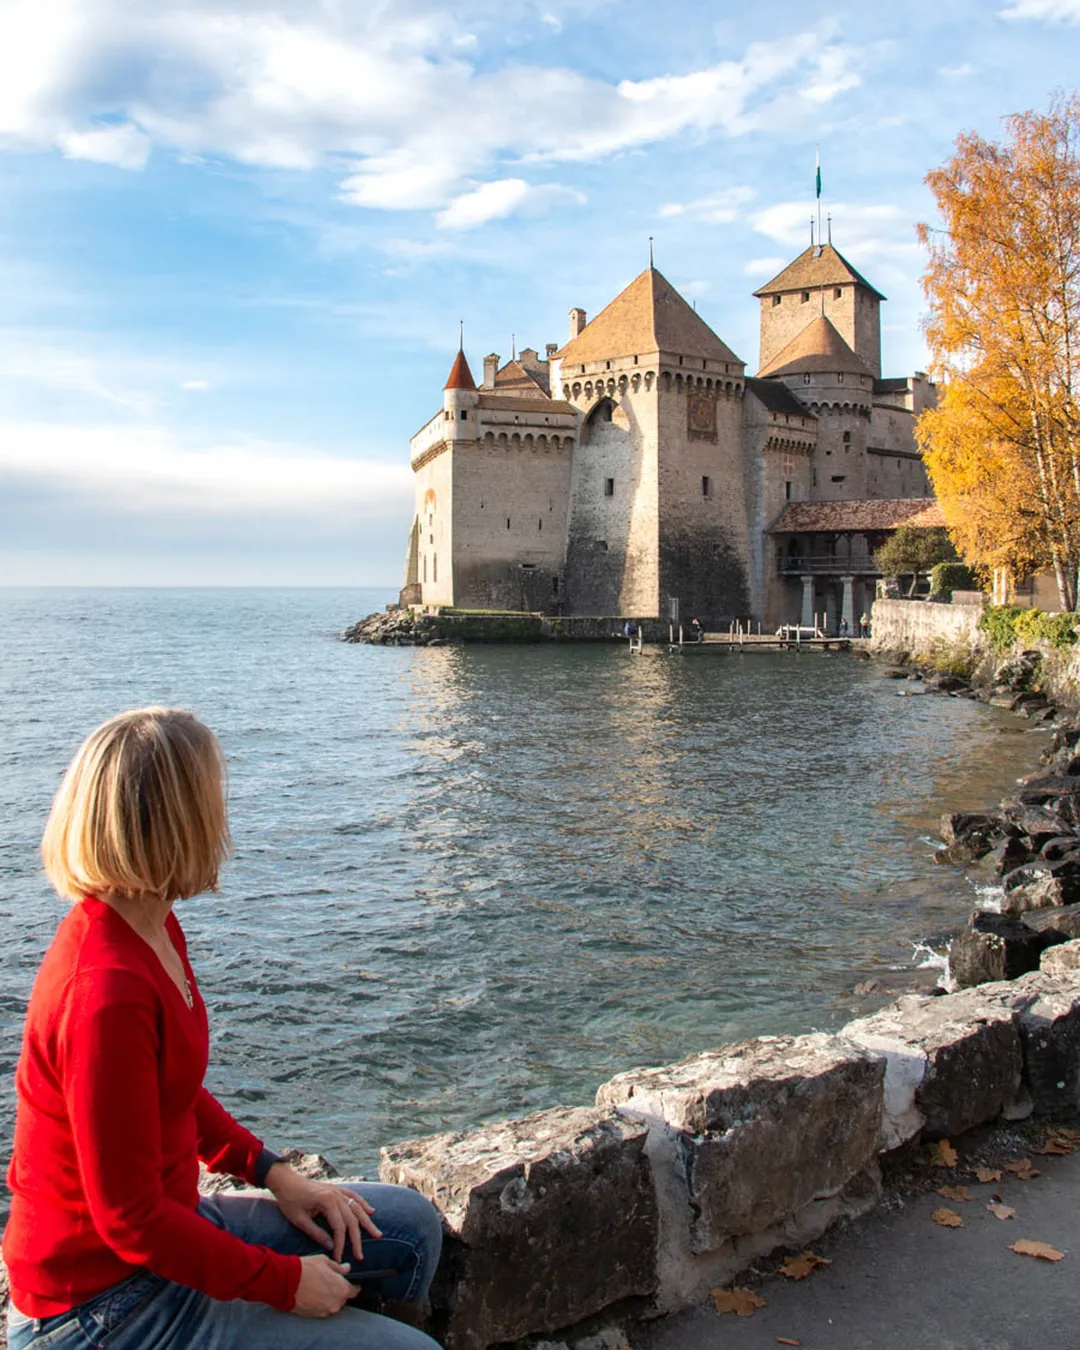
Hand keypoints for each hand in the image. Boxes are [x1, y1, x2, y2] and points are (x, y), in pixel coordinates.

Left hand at [266, 1165, 381, 1263]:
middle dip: (357, 1239)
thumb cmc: (289, 1200)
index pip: (339, 1227)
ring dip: (367, 1222)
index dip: (340, 1244)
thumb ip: (316, 1233)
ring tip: (377, 1234)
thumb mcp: (299, 1220)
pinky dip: (363, 1204)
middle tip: (360, 1256)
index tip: (338, 1258)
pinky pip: (354, 1196)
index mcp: (327, 1201)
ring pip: (357, 1208)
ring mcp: (338, 1191)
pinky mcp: (336, 1189)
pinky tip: (371, 1211)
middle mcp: (336, 1195)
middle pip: (352, 1220)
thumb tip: (330, 1246)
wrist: (285, 1180)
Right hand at [292, 1254, 353, 1317]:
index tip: (350, 1283)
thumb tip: (347, 1268)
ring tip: (320, 1288)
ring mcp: (325, 1311)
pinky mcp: (315, 1316)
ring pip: (332, 1305)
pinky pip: (322, 1310)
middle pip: (343, 1299)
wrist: (287, 1283)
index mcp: (342, 1289)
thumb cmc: (307, 1269)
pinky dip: (321, 1304)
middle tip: (330, 1283)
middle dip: (339, 1291)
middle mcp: (336, 1303)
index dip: (352, 1286)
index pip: (354, 1291)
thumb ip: (338, 1267)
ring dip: (330, 1298)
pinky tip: (314, 1295)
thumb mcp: (325, 1261)